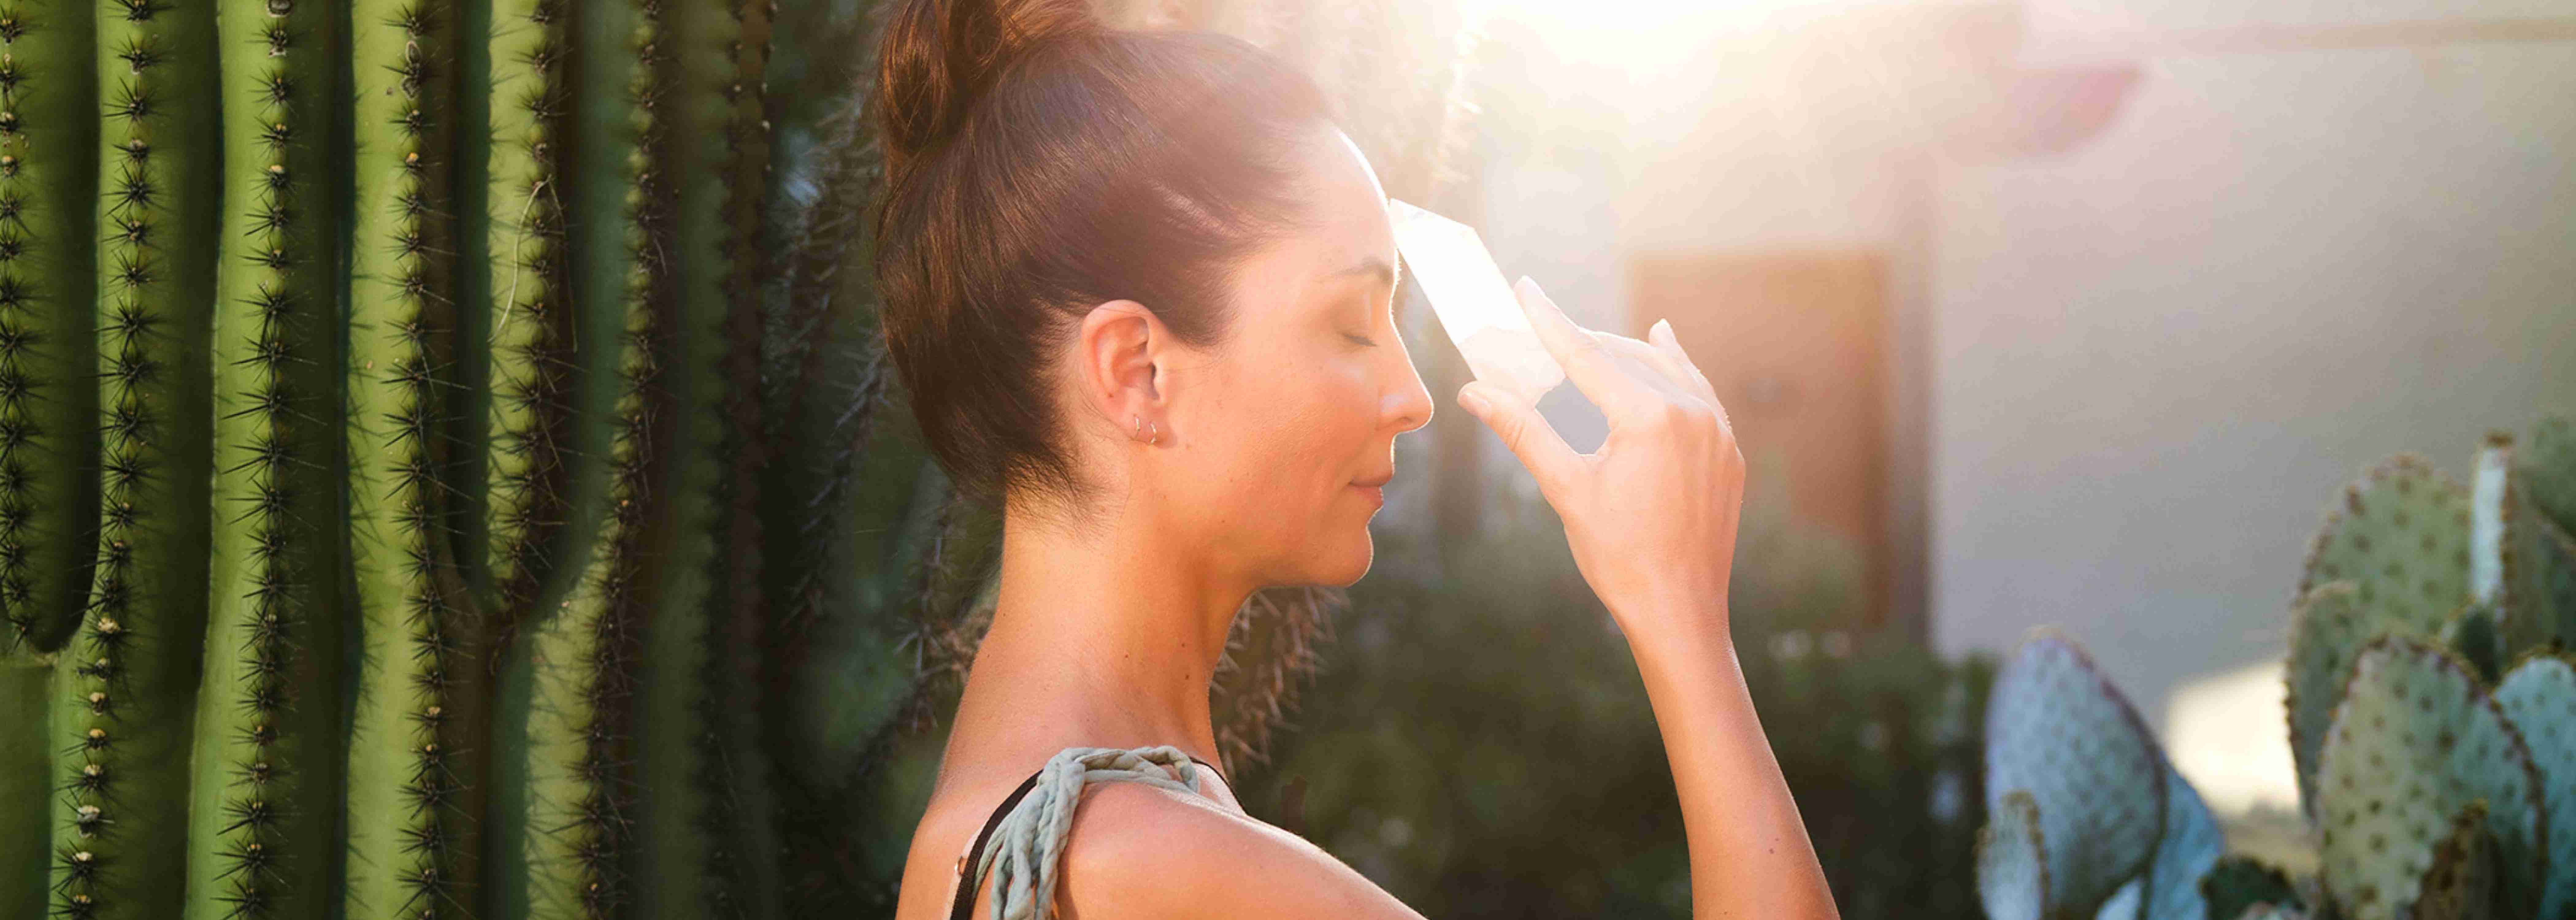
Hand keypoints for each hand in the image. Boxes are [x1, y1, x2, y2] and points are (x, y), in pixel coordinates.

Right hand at [1454, 277, 1744, 641]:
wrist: (1680, 612)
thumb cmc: (1619, 557)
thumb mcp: (1565, 488)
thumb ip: (1523, 431)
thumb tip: (1475, 392)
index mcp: (1649, 418)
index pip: (1586, 355)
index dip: (1549, 321)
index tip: (1527, 288)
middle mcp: (1691, 413)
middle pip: (1625, 356)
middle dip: (1582, 340)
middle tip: (1542, 326)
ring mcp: (1717, 430)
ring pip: (1666, 369)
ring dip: (1625, 351)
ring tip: (1591, 338)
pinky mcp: (1728, 450)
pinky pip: (1698, 391)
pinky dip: (1674, 366)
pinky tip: (1664, 342)